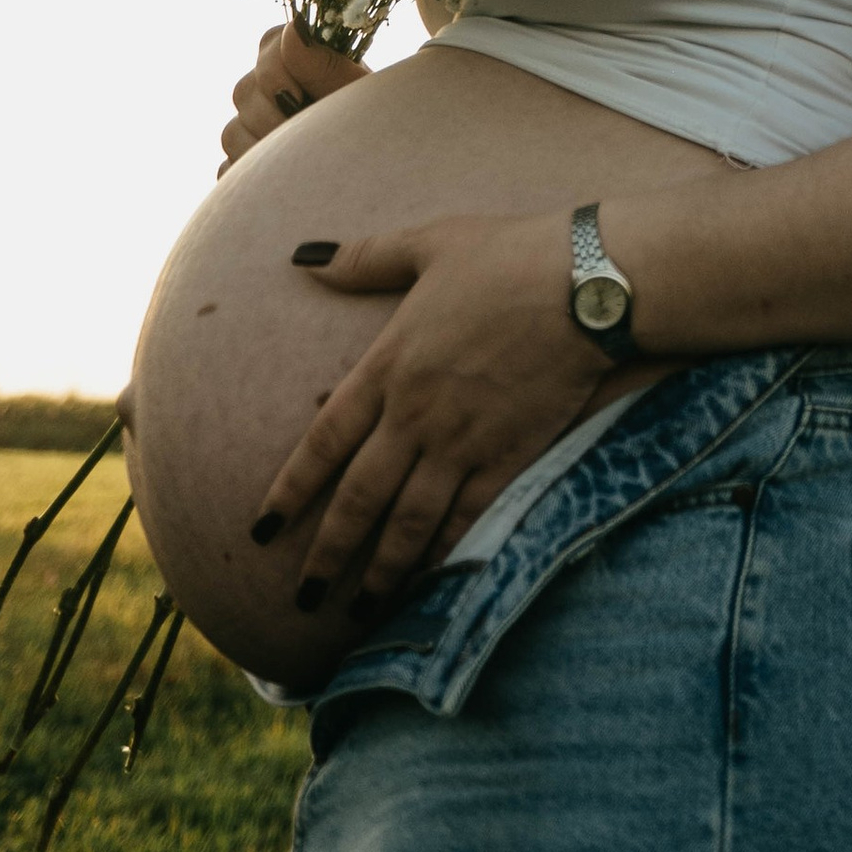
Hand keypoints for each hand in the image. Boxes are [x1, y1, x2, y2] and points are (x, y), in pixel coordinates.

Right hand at [219, 17, 368, 168]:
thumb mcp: (353, 94)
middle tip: (309, 132)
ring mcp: (249, 122)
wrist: (370, 161)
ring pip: (233, 132)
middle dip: (277, 116)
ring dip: (266, 147)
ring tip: (303, 156)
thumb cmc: (365, 121)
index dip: (279, 74)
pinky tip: (282, 175)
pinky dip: (252, 174)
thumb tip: (294, 28)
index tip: (302, 98)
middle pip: (244, 92)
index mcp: (295, 52)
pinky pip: (228, 169)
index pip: (268, 48)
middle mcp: (265, 83)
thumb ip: (323, 65)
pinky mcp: (242, 159)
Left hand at [249, 210, 648, 609]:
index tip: (264, 529)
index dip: (290, 489)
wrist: (588, 284)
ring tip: (357, 608)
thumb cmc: (509, 254)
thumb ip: (367, 257)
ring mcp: (463, 442)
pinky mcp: (510, 456)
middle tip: (304, 595)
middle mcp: (416, 415)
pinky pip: (467, 518)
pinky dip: (444, 553)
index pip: (324, 441)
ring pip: (408, 522)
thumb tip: (306, 256)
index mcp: (390, 365)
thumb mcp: (430, 243)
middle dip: (327, 552)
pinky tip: (429, 579)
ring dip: (380, 570)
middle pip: (359, 498)